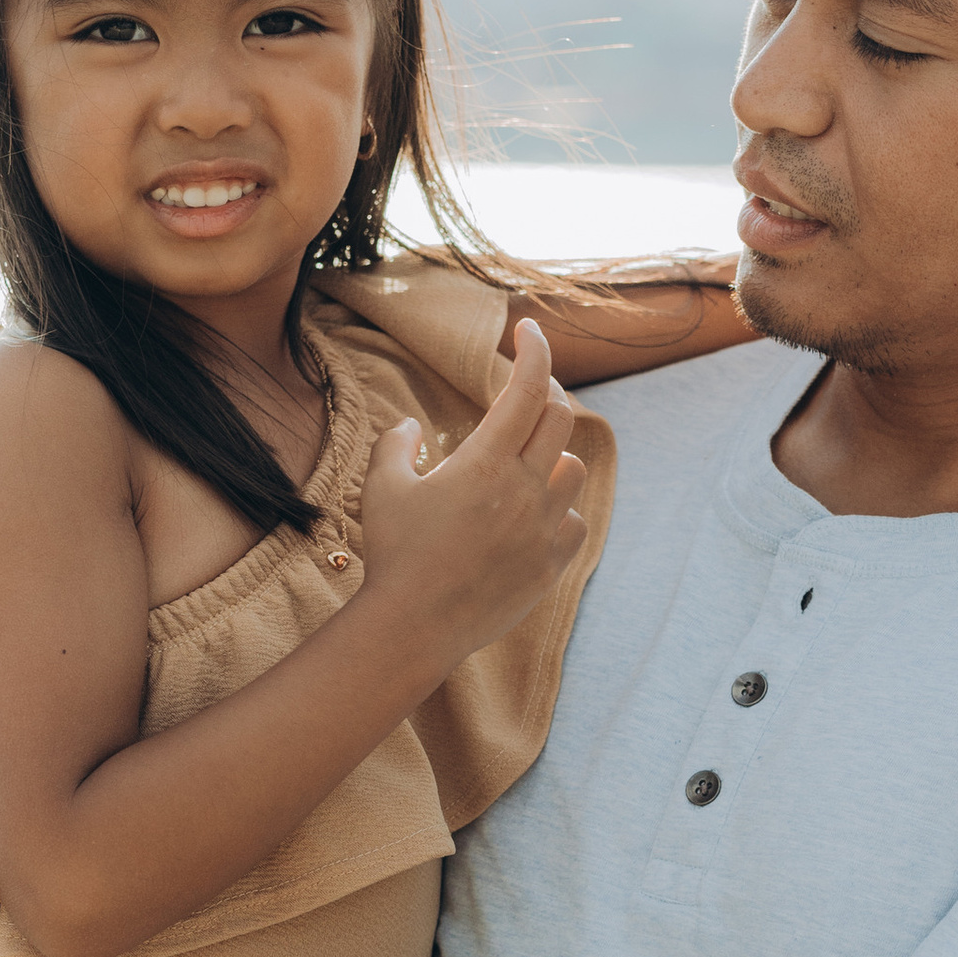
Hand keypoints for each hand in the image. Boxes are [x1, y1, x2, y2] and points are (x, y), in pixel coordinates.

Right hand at [355, 316, 589, 670]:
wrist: (414, 627)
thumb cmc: (394, 555)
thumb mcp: (382, 488)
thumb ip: (396, 445)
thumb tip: (410, 426)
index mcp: (486, 463)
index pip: (527, 388)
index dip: (534, 348)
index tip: (527, 328)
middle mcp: (525, 491)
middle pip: (560, 420)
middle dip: (544, 396)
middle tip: (523, 396)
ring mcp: (544, 530)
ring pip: (573, 471)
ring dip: (553, 457)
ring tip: (524, 465)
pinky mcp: (551, 566)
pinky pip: (575, 523)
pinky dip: (560, 511)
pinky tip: (533, 518)